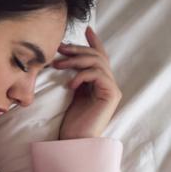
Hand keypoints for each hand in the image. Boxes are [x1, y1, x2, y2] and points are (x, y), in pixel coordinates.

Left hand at [52, 25, 121, 139]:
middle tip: (59, 48)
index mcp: (100, 83)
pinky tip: (70, 84)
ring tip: (58, 65)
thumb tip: (67, 58)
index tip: (86, 29)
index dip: (94, 42)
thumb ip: (76, 76)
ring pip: (97, 63)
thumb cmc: (71, 122)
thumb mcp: (72, 93)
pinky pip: (98, 75)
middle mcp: (109, 84)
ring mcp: (112, 89)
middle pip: (98, 56)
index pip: (100, 56)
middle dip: (77, 49)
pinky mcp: (111, 95)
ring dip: (75, 60)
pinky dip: (81, 75)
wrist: (75, 142)